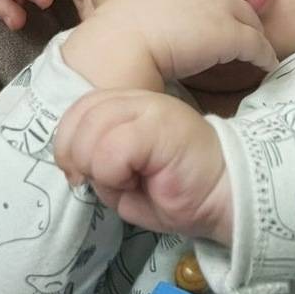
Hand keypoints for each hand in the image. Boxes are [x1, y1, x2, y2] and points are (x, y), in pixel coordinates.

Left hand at [54, 88, 231, 240]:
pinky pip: (112, 149)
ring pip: (90, 134)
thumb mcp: (125, 180)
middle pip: (78, 118)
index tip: (83, 176)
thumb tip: (78, 169)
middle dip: (79, 159)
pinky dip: (114, 174)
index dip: (68, 144)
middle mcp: (136, 99)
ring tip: (129, 181)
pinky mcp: (160, 125)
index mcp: (127, 106)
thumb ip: (99, 164)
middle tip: (109, 182)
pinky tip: (138, 181)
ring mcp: (149, 107)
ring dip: (100, 169)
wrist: (226, 193)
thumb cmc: (178, 190)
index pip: (78, 110)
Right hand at [61, 0, 278, 92]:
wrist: (118, 46)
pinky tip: (267, 65)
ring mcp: (221, 7)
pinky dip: (265, 56)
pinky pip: (257, 45)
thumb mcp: (143, 6)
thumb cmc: (119, 33)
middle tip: (249, 32)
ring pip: (252, 20)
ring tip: (259, 51)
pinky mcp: (230, 34)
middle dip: (248, 13)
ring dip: (256, 37)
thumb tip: (167, 24)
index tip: (233, 10)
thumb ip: (164, 7)